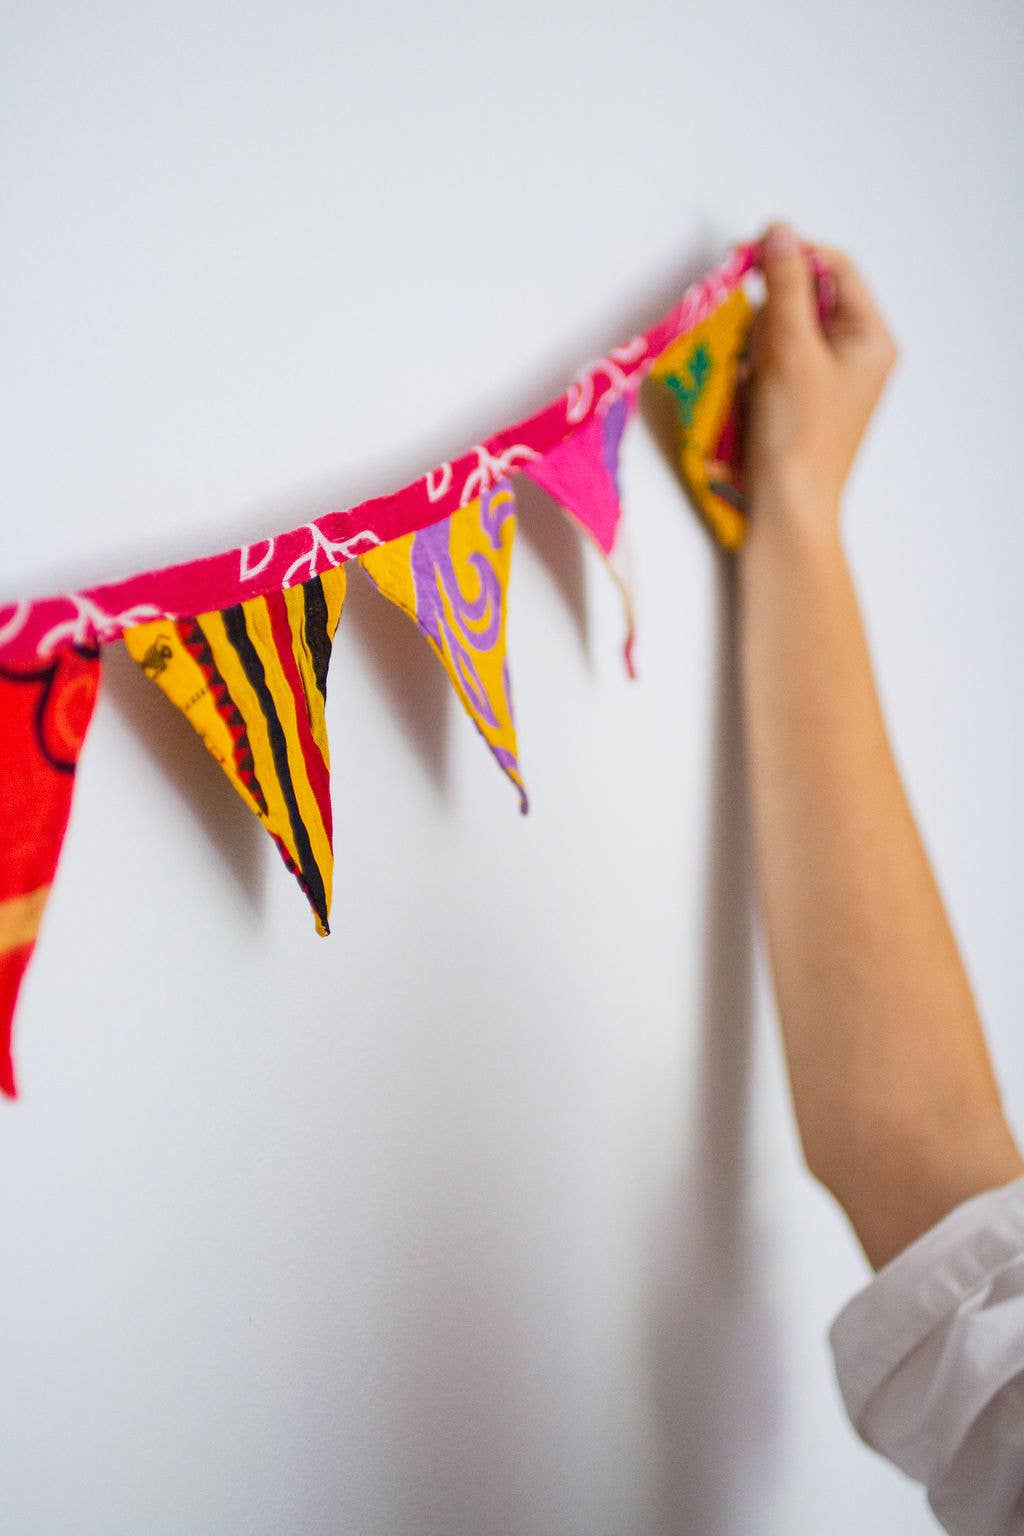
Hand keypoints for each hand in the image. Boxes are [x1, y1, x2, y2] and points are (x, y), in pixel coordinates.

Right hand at [743, 222, 898, 540]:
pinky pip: (772, 365)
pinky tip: (746, 397)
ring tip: (749, 380)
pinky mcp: (800, 403)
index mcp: (870, 337)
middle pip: (805, 299)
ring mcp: (827, 380)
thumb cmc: (795, 435)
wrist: (786, 511)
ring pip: (782, 333)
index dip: (790, 254)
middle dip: (768, 315)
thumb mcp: (789, 348)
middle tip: (751, 344)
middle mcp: (855, 354)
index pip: (834, 267)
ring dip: (755, 346)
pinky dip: (752, 372)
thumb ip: (783, 284)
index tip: (744, 257)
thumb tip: (778, 230)